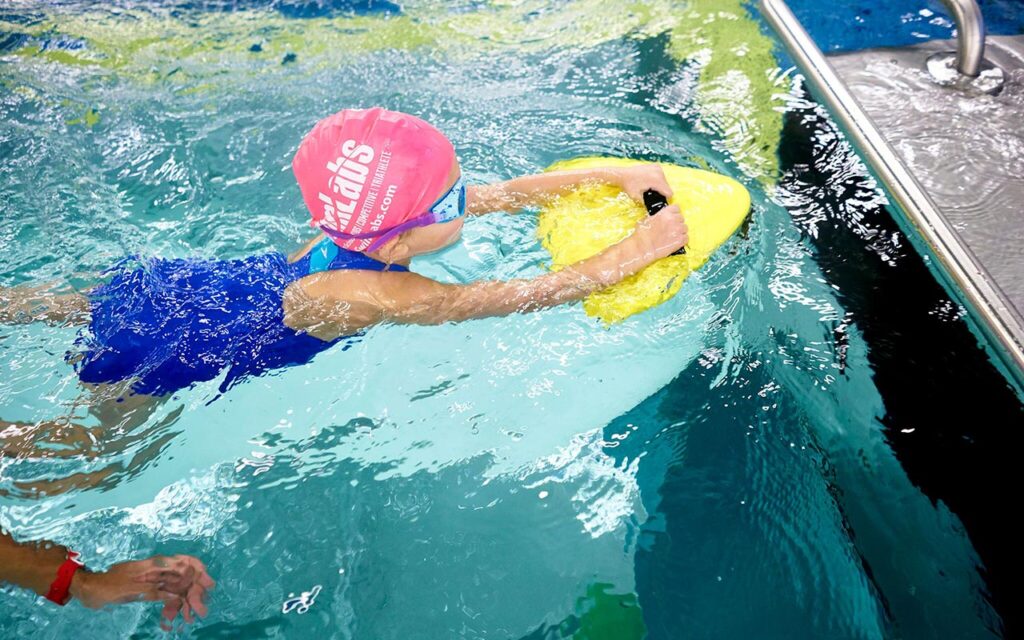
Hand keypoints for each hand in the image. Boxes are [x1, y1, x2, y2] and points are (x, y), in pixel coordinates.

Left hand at [70, 554, 214, 629]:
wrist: (89, 591)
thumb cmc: (107, 587)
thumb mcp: (129, 590)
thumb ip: (152, 591)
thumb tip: (175, 595)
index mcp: (154, 565)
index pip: (183, 561)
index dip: (199, 570)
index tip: (208, 584)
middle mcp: (158, 571)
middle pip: (184, 579)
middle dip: (195, 594)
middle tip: (200, 611)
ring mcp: (155, 581)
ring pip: (178, 590)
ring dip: (186, 603)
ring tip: (190, 618)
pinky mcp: (150, 591)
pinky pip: (168, 598)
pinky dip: (174, 607)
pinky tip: (176, 618)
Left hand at [607, 164, 673, 202]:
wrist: (622, 175)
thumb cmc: (629, 186)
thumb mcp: (637, 198)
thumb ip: (648, 203)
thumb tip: (655, 207)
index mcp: (656, 180)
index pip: (669, 192)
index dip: (664, 198)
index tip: (657, 200)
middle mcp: (659, 172)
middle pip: (667, 187)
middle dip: (660, 192)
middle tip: (650, 193)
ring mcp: (657, 168)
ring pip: (664, 181)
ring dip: (659, 186)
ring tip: (648, 187)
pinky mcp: (655, 166)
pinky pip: (661, 176)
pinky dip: (656, 180)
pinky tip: (649, 182)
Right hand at [631, 205, 687, 260]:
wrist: (643, 248)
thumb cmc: (642, 234)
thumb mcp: (647, 219)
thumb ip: (657, 216)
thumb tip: (660, 217)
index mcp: (665, 213)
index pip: (676, 208)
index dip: (674, 213)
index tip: (672, 216)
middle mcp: (673, 220)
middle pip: (681, 218)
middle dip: (677, 222)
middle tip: (671, 228)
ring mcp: (678, 231)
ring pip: (685, 228)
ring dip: (680, 231)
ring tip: (673, 236)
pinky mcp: (680, 241)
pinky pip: (686, 238)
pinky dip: (682, 240)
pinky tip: (676, 241)